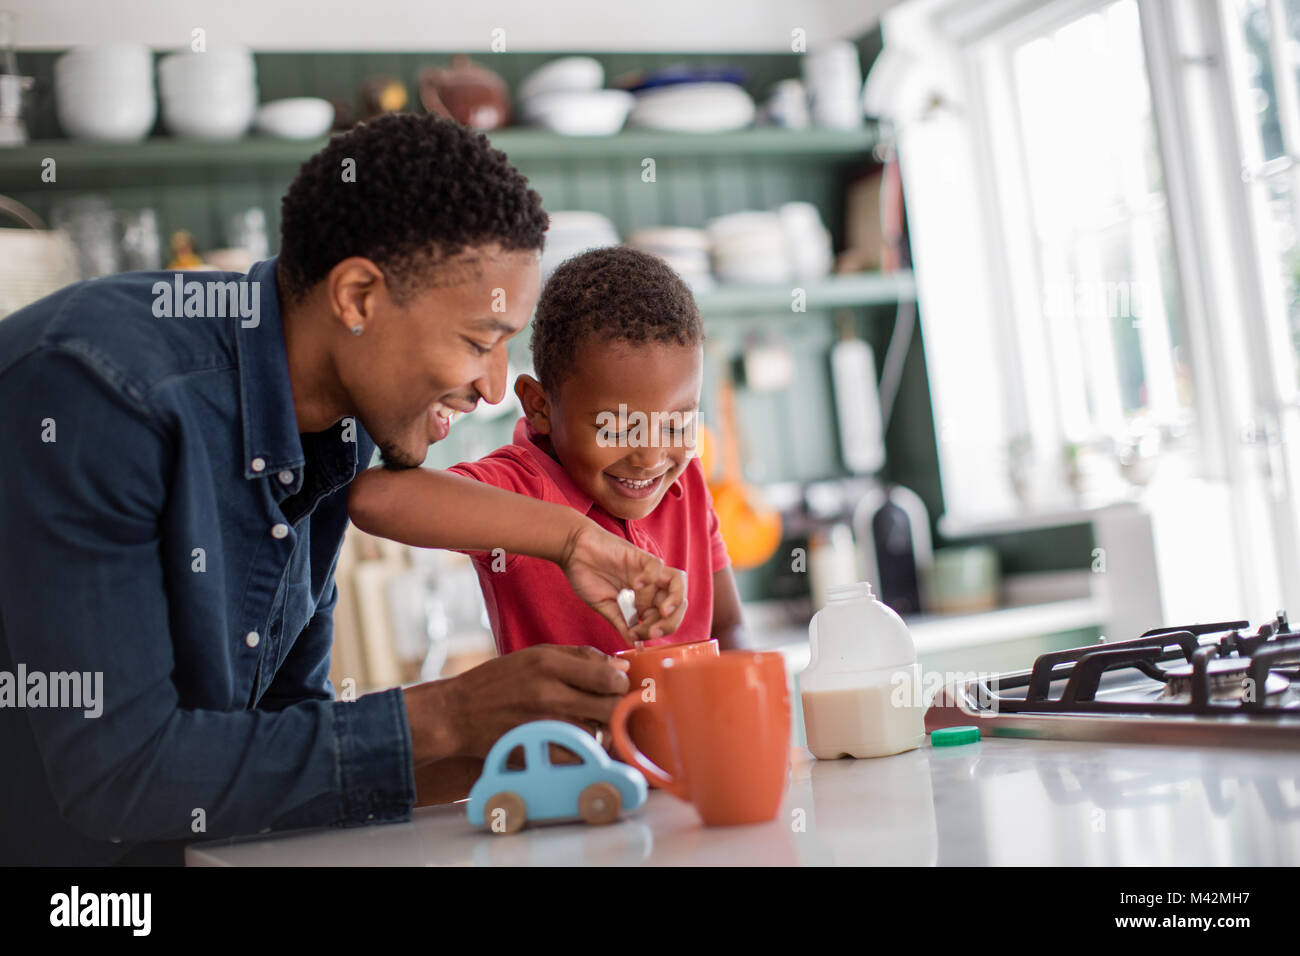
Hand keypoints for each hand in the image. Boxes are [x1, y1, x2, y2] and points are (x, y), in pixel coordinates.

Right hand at [404, 644, 630, 763]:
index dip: (621, 684)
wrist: (457, 713)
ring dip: (600, 730)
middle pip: (610, 708)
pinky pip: (578, 756)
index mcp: (549, 664)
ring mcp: (543, 725)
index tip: (616, 686)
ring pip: (598, 733)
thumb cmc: (499, 681)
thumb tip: (620, 667)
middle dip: (618, 707)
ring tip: (587, 722)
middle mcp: (549, 694)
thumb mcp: (536, 655)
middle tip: (610, 706)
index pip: (609, 678)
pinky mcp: (537, 750)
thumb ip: (580, 657)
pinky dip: (583, 750)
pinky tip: (574, 740)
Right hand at [560, 520, 687, 645]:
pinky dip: (651, 577)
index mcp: (643, 601)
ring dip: (674, 600)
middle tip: (652, 631)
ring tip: (661, 611)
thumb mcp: (604, 607)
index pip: (663, 619)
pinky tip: (635, 585)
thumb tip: (635, 644)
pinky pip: (657, 566)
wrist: (573, 550)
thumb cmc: (587, 576)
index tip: (636, 636)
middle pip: (677, 603)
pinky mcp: (639, 556)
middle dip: (669, 622)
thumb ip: (621, 622)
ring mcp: (647, 571)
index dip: (654, 631)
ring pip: (677, 582)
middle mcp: (650, 587)